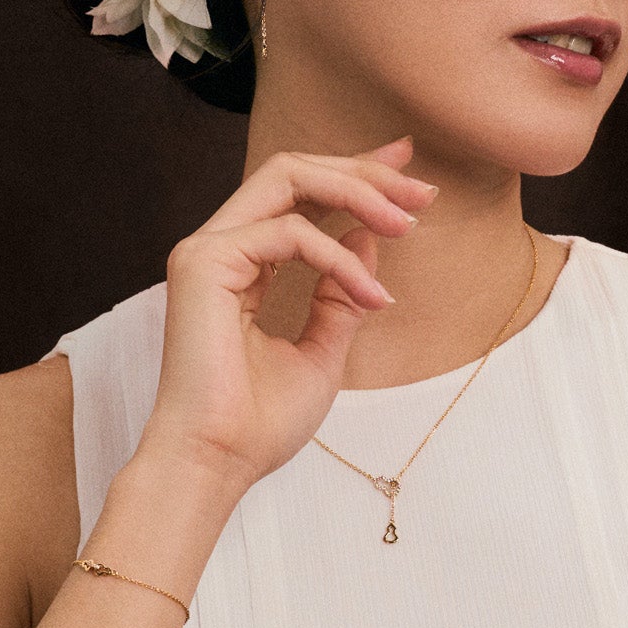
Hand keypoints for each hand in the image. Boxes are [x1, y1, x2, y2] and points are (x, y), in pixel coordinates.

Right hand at [135, 136, 439, 494]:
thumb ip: (342, 293)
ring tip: (408, 223)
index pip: (298, 193)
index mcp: (242, 264)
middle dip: (365, 171)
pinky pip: (289, 232)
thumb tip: (368, 235)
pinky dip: (339, 258)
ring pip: (289, 177)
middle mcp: (220, 246)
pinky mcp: (204, 261)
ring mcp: (207, 249)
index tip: (407, 164)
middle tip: (423, 190)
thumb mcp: (323, 350)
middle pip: (294, 169)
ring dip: (358, 193)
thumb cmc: (259, 423)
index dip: (354, 170)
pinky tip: (369, 295)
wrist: (218, 463)